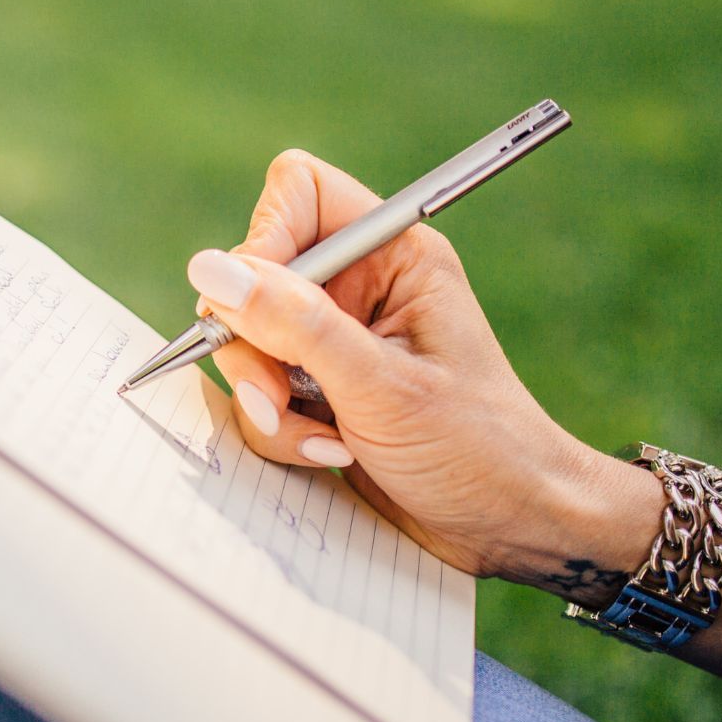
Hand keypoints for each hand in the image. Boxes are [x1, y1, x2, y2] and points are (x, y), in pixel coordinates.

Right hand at [185, 150, 662, 599]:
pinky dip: (281, 431)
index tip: (254, 303)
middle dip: (255, 345)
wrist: (511, 528)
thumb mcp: (381, 385)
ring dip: (268, 401)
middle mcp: (360, 289)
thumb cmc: (477, 449)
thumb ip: (294, 324)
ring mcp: (335, 343)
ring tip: (323, 440)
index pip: (298, 193)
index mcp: (393, 256)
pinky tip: (331, 454)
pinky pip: (259, 395)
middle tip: (280, 395)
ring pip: (247, 343)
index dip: (264, 239)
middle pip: (254, 277)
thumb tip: (210, 270)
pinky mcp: (319, 392)